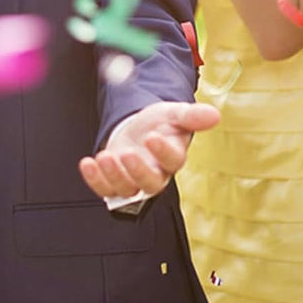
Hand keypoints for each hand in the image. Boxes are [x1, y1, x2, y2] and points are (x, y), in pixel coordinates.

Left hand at [78, 101, 220, 199]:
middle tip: (126, 154)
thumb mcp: (174, 113)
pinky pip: (105, 189)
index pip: (173, 160)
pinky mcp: (115, 181)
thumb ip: (191, 115)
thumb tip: (214, 114)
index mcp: (173, 157)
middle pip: (151, 183)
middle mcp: (155, 173)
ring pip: (127, 189)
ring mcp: (134, 180)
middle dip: (138, 171)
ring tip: (104, 156)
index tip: (152, 137)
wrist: (140, 129)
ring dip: (113, 176)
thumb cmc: (160, 124)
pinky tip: (88, 163)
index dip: (163, 151)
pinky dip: (95, 180)